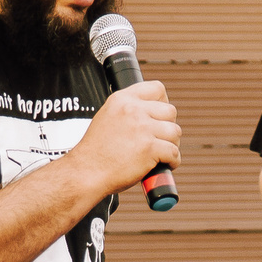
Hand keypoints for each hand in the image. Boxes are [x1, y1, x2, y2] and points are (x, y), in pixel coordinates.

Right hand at [71, 80, 179, 195]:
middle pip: (170, 111)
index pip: (157, 88)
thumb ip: (128, 111)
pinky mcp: (149, 148)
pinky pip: (174, 152)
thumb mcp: (107, 118)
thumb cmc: (96, 152)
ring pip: (175, 132)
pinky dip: (172, 162)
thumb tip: (152, 113)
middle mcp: (133, 110)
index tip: (159, 117)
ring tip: (160, 155)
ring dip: (171, 145)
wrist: (86, 173)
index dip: (163, 103)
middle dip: (168, 127)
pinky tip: (162, 165)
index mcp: (122, 99)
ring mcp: (142, 128)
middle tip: (158, 140)